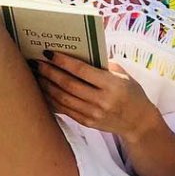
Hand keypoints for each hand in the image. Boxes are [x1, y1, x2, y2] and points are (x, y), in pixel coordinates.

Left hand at [35, 50, 156, 139]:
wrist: (138, 121)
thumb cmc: (130, 92)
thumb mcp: (122, 75)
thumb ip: (102, 65)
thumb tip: (75, 53)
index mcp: (112, 85)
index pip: (82, 71)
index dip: (63, 61)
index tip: (49, 52)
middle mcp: (101, 101)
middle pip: (68, 85)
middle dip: (50, 72)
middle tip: (36, 62)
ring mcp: (93, 114)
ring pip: (63, 98)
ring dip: (46, 85)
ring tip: (36, 74)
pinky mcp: (87, 122)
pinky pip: (64, 110)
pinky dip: (51, 99)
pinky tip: (43, 90)